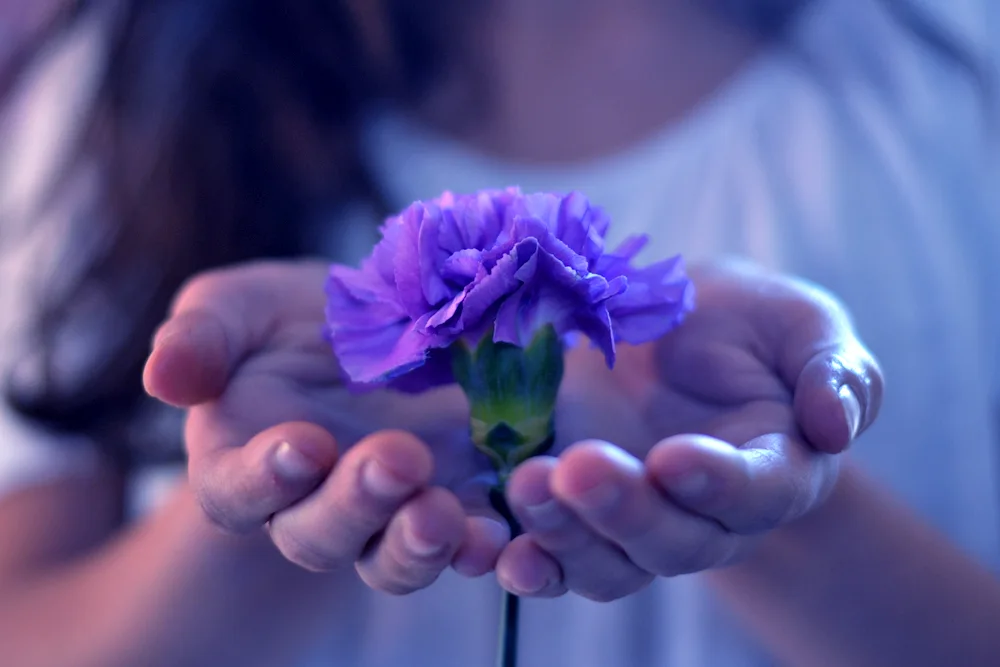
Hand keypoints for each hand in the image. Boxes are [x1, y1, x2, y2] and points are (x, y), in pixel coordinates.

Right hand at [144, 261, 506, 593]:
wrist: (382, 320)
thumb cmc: (295, 318)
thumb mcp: (242, 306)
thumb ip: (202, 337)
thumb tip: (165, 377)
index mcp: (247, 461)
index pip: (236, 491)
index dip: (263, 478)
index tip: (302, 444)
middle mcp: (312, 504)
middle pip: (320, 535)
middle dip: (356, 506)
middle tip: (396, 461)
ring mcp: (387, 512)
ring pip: (390, 558)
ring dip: (417, 545)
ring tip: (446, 515)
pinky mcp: (453, 503)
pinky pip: (463, 543)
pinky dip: (481, 545)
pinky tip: (503, 531)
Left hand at [494, 261, 883, 600]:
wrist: (673, 332)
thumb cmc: (746, 325)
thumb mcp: (799, 325)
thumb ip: (834, 370)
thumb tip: (837, 425)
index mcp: (773, 471)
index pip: (757, 495)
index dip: (718, 485)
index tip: (673, 458)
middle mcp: (706, 518)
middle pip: (675, 544)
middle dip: (627, 513)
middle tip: (580, 469)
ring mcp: (636, 524)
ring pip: (610, 565)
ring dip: (567, 537)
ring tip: (526, 485)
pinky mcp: (578, 517)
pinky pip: (555, 560)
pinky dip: (527, 562)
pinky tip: (497, 546)